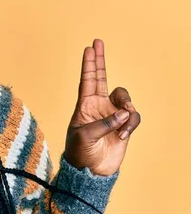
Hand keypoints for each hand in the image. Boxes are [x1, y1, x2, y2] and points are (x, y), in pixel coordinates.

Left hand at [64, 39, 141, 175]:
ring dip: (126, 111)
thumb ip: (104, 123)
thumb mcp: (85, 137)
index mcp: (84, 106)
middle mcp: (98, 106)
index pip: (86, 80)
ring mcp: (112, 114)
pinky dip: (131, 125)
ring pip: (125, 99)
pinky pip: (133, 116)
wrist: (91, 170)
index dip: (88, 64)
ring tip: (121, 129)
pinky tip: (123, 135)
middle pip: (101, 77)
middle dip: (100, 60)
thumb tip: (124, 113)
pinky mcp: (124, 125)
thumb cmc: (80, 153)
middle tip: (98, 42)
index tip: (89, 48)